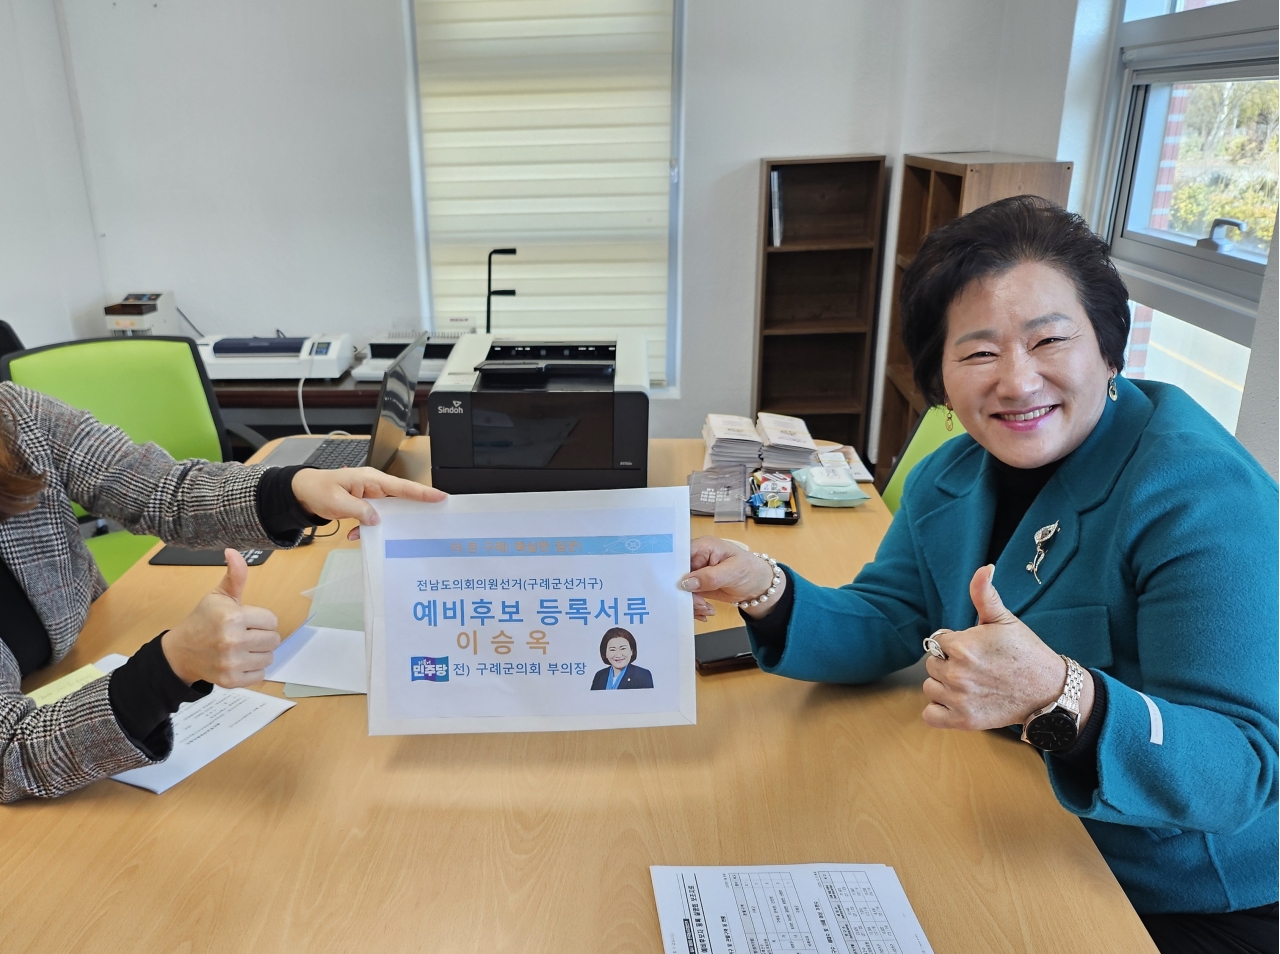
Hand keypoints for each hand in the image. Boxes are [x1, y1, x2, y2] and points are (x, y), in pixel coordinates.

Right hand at [161, 550, 280, 686]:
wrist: (180, 651)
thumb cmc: (203, 620)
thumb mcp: (218, 595)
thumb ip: (235, 575)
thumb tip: (233, 551)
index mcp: (232, 617)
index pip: (271, 620)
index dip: (261, 620)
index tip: (247, 621)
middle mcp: (232, 640)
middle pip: (273, 640)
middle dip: (262, 636)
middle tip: (245, 635)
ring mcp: (231, 662)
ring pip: (269, 658)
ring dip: (259, 653)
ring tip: (242, 648)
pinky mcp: (230, 680)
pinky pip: (260, 676)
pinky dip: (253, 670)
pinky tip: (239, 661)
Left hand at [291, 467, 445, 540]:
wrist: (302, 493)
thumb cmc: (317, 490)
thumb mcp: (336, 501)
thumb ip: (358, 510)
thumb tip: (376, 520)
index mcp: (371, 479)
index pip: (402, 487)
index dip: (423, 493)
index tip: (441, 497)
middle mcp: (375, 486)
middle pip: (401, 499)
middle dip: (411, 512)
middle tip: (427, 523)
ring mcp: (370, 496)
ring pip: (388, 512)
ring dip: (384, 525)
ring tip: (383, 535)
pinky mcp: (364, 505)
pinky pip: (374, 518)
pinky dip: (368, 528)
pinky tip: (357, 535)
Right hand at [678, 535, 785, 620]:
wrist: (758, 586)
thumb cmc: (750, 570)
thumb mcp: (732, 572)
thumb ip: (709, 577)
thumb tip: (686, 582)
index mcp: (703, 546)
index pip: (680, 554)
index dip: (672, 568)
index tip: (674, 585)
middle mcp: (696, 558)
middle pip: (677, 574)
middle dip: (684, 592)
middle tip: (698, 604)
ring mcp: (696, 574)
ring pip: (681, 589)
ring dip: (691, 603)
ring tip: (706, 609)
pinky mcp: (697, 587)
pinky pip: (688, 598)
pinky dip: (694, 607)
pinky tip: (706, 611)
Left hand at [921, 564, 1093, 730]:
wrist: (1049, 690)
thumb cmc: (1026, 653)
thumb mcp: (1005, 620)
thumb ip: (984, 594)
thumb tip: (983, 569)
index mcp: (962, 646)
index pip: (938, 641)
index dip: (955, 643)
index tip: (975, 649)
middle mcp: (956, 673)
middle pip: (932, 664)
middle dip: (949, 663)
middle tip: (976, 667)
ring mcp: (959, 699)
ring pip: (931, 687)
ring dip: (944, 686)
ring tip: (971, 684)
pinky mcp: (963, 721)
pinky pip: (931, 716)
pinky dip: (939, 711)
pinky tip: (956, 702)